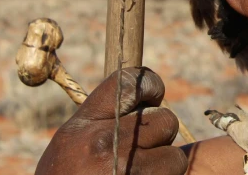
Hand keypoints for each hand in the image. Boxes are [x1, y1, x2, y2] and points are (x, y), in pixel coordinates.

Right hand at [36, 67, 187, 174]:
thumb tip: (148, 89)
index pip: (132, 81)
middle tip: (140, 151)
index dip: (151, 87)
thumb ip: (104, 115)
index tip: (151, 98)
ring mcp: (126, 174)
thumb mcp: (71, 142)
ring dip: (165, 168)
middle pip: (166, 120)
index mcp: (85, 126)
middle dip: (159, 136)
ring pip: (175, 157)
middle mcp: (104, 147)